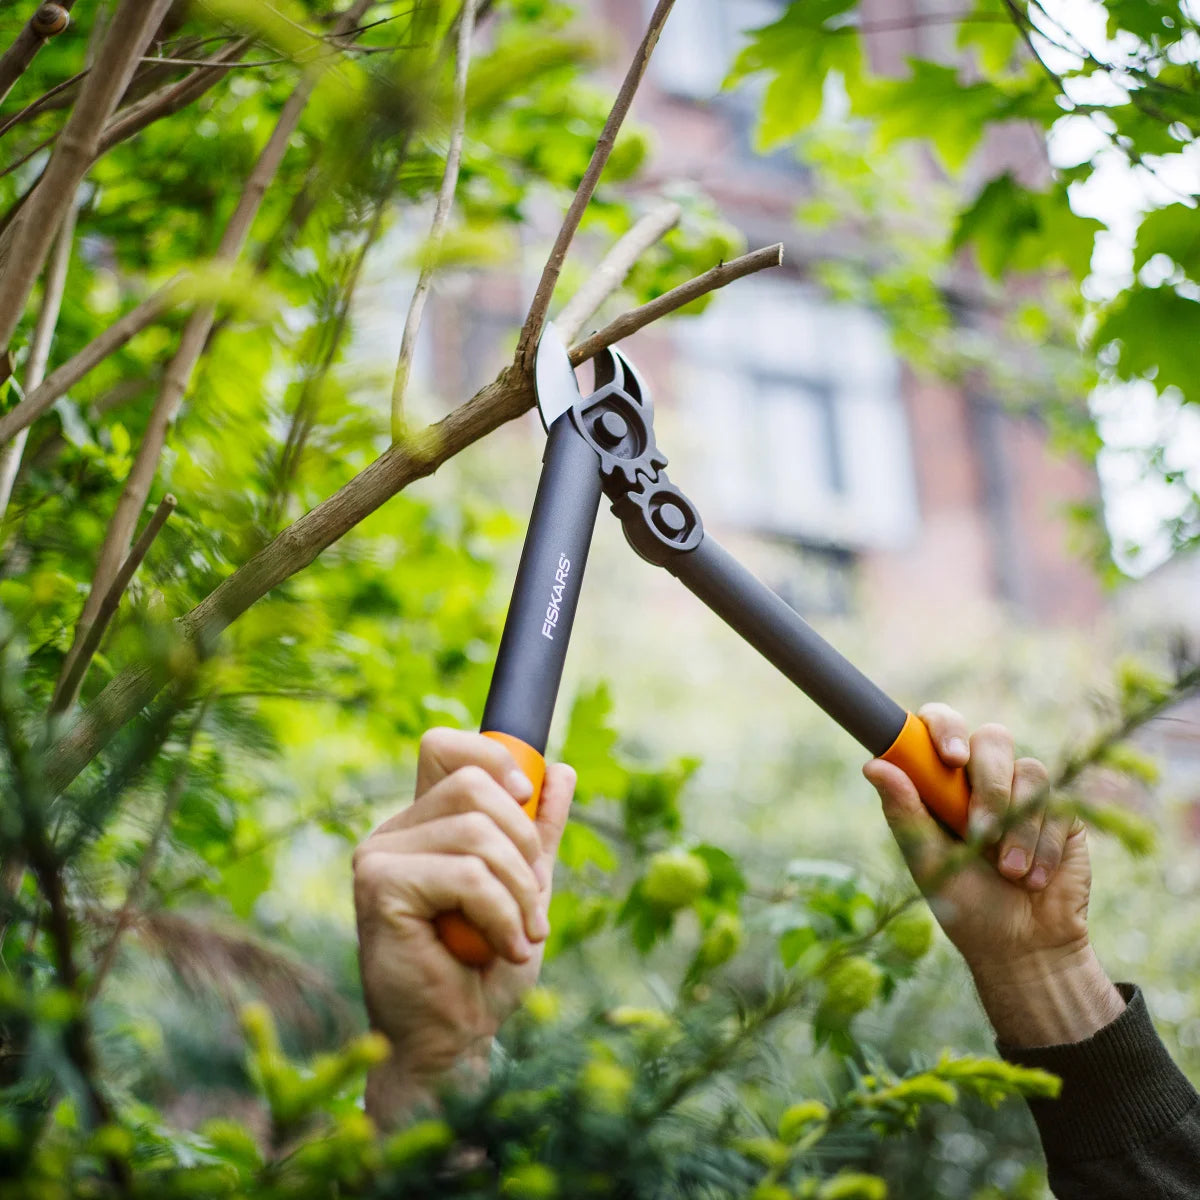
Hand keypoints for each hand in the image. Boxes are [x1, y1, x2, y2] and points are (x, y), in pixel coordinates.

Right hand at [354, 729, 573, 1123]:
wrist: (455, 1039)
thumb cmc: (485, 970)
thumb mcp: (527, 888)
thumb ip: (538, 831)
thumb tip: (559, 770)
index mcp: (424, 824)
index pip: (443, 746)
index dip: (491, 757)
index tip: (525, 794)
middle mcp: (394, 832)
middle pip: (473, 783)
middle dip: (523, 842)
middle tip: (533, 901)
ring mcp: (379, 856)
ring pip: (476, 832)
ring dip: (519, 890)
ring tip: (521, 934)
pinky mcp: (379, 887)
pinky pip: (466, 875)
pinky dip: (502, 913)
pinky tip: (503, 948)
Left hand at [864, 705, 1122, 1046]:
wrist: (1022, 946)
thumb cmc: (964, 902)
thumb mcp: (927, 860)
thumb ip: (904, 812)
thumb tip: (872, 765)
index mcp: (944, 779)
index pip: (941, 725)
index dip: (945, 727)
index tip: (951, 758)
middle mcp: (984, 777)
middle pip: (992, 739)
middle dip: (989, 787)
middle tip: (980, 833)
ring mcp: (1026, 792)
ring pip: (1030, 771)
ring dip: (1017, 827)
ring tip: (1008, 872)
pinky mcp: (1062, 813)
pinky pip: (1058, 806)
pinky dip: (1043, 846)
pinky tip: (1033, 879)